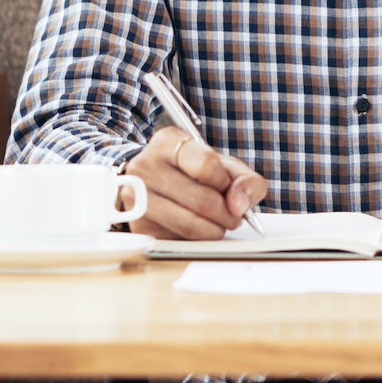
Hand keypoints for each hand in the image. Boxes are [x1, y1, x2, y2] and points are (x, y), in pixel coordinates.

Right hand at [121, 126, 267, 240]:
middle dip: (227, 215)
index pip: (207, 165)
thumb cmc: (194, 173)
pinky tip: (196, 229)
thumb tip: (239, 206)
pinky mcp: (136, 224)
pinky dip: (194, 240)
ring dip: (214, 231)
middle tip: (233, 217)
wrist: (156, 183)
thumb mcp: (224, 166)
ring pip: (189, 224)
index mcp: (168, 142)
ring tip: (218, 225)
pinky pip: (176, 240)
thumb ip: (245, 180)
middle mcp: (145, 165)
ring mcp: (135, 196)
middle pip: (202, 200)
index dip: (226, 184)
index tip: (228, 189)